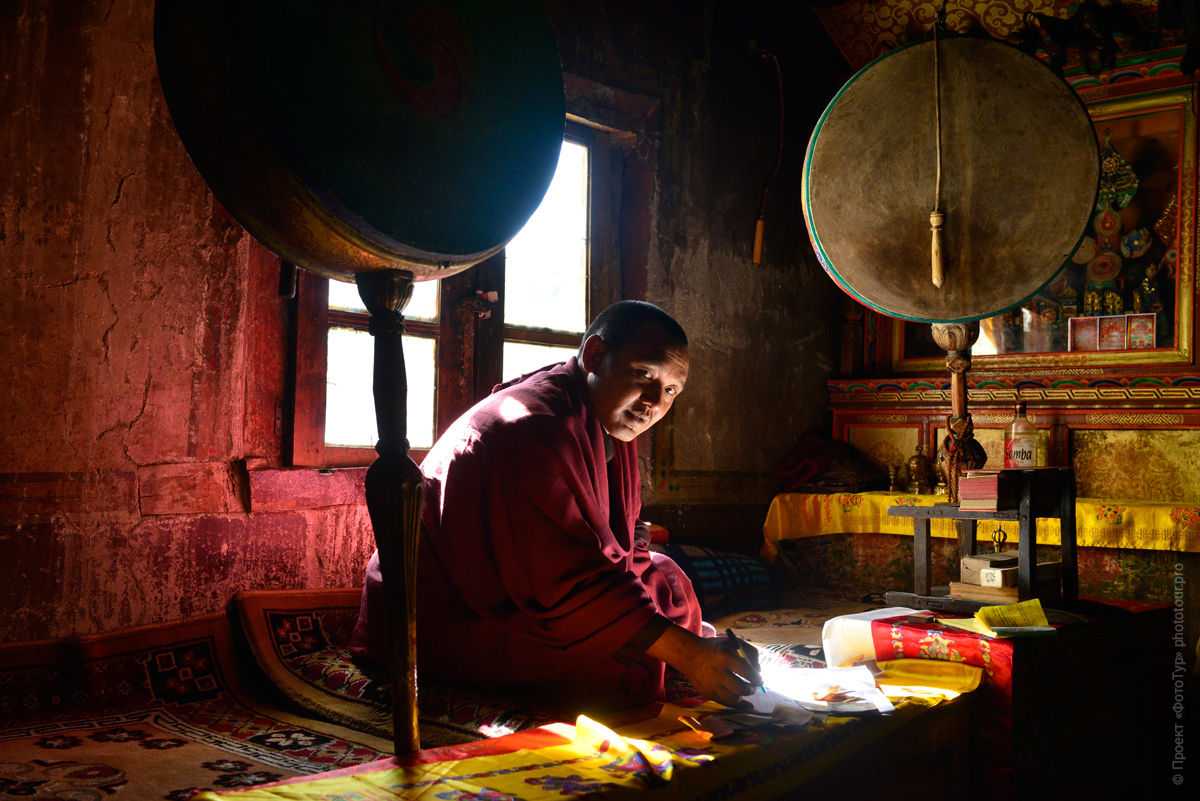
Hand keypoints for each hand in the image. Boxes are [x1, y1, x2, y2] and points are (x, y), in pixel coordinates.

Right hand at [646, 624, 760, 707]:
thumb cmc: (715, 648)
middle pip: (741, 689)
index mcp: (725, 657)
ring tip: (743, 690)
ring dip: (742, 697)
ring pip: (734, 700)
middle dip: (751, 689)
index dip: (757, 679)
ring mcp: (711, 685)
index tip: (760, 680)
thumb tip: (759, 670)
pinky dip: (734, 702)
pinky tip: (740, 700)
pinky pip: (724, 703)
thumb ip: (750, 652)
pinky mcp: (706, 693)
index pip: (747, 673)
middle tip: (753, 687)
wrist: (689, 654)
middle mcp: (717, 673)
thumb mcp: (732, 642)